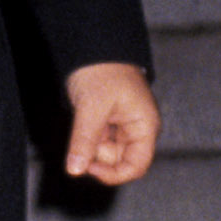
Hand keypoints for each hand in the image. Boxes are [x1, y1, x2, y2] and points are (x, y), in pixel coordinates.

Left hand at [64, 61, 158, 184]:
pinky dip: (87, 139)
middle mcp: (137, 129)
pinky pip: (97, 142)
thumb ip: (84, 140)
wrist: (94, 47)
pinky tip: (84, 119)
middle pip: (118, 162)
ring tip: (85, 118)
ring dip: (90, 146)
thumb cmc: (101, 71)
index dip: (114, 173)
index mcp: (145, 126)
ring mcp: (123, 127)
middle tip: (82, 136)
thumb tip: (75, 170)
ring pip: (105, 153)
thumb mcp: (91, 107)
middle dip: (98, 156)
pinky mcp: (108, 123)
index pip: (137, 166)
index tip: (88, 167)